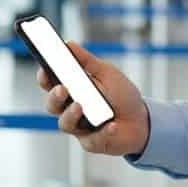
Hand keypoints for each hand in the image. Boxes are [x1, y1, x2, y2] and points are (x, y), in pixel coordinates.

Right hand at [37, 42, 149, 156]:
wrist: (143, 120)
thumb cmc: (122, 96)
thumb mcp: (107, 73)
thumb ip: (87, 61)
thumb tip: (68, 43)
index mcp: (72, 90)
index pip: (51, 84)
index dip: (44, 77)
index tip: (44, 69)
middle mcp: (71, 109)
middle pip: (52, 105)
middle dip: (54, 96)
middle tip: (62, 88)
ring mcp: (80, 127)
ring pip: (65, 123)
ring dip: (71, 114)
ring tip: (80, 106)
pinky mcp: (92, 142)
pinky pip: (93, 139)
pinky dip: (104, 131)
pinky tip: (112, 125)